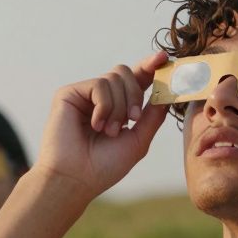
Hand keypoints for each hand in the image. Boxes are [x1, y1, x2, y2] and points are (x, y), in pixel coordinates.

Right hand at [35, 51, 169, 200]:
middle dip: (135, 94)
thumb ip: (153, 116)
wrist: (76, 178)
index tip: (164, 58)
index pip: (136, 80)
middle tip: (132, 119)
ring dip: (118, 107)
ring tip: (108, 131)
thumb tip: (168, 93)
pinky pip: (99, 84)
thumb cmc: (104, 166)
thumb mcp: (138, 140)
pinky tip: (96, 125)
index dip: (150, 66)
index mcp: (118, 108)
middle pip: (126, 72)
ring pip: (114, 78)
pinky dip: (104, 106)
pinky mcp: (69, 94)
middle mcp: (101, 98)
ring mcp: (84, 95)